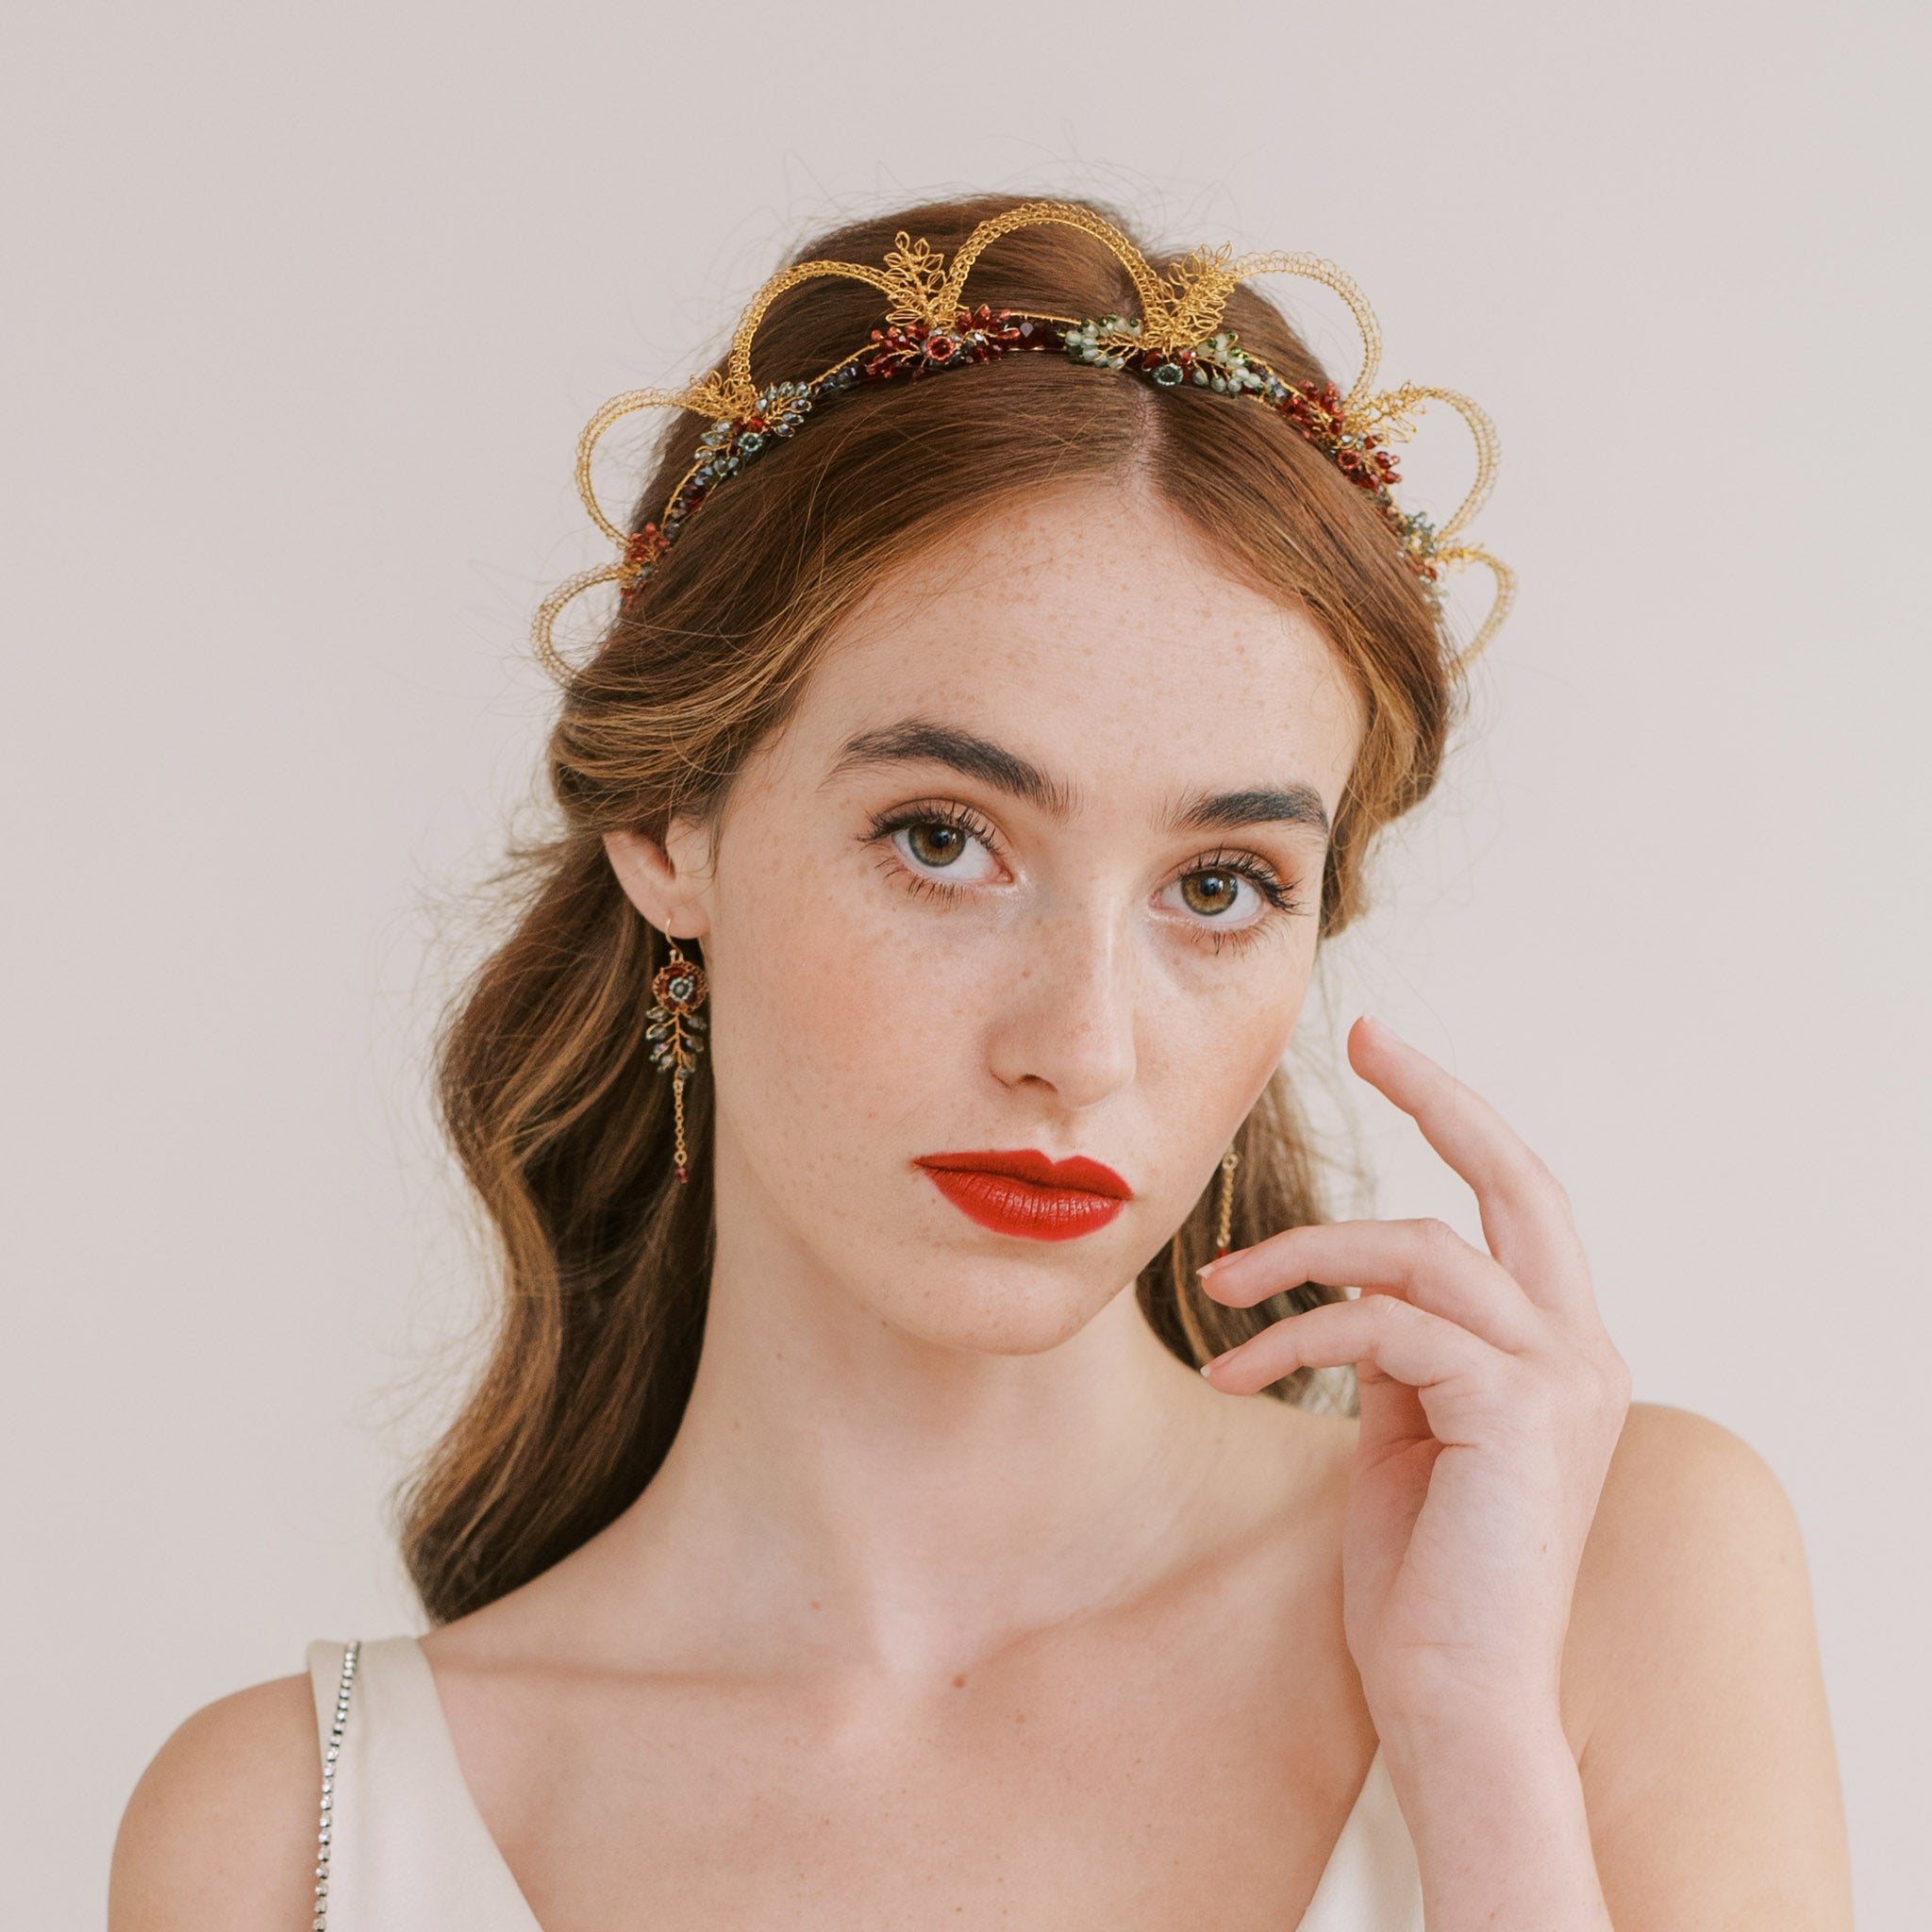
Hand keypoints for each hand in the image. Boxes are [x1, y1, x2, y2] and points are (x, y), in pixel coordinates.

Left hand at [1198, 1016, 1630, 1732]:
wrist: (1456, 1704)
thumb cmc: (1421, 1583)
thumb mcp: (1405, 1438)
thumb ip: (1399, 1356)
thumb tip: (1348, 1294)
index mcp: (1558, 1353)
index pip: (1517, 1204)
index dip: (1460, 1117)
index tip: (1388, 1052)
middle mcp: (1581, 1351)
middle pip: (1518, 1179)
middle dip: (1442, 1095)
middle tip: (1365, 1037)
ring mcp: (1561, 1377)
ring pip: (1419, 1251)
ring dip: (1301, 1259)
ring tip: (1220, 1293)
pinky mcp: (1515, 1408)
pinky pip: (1386, 1325)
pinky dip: (1301, 1332)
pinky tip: (1239, 1372)